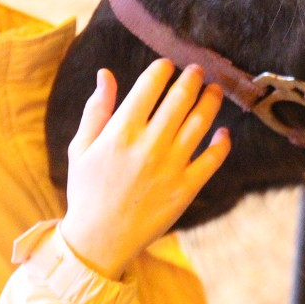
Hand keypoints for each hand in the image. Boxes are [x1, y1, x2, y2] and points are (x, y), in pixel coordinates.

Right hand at [59, 59, 229, 279]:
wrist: (99, 239)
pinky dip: (222, 142)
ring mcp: (171, 167)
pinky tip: (223, 131)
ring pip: (200, 123)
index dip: (162, 69)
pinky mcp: (186, 188)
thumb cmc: (87, 190)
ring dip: (211, 101)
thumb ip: (97, 109)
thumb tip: (105, 74)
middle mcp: (149, 145)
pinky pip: (213, 159)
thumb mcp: (81, 147)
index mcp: (120, 132)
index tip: (168, 65)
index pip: (149, 86)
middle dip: (192, 78)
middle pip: (179, 99)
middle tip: (198, 70)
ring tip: (215, 89)